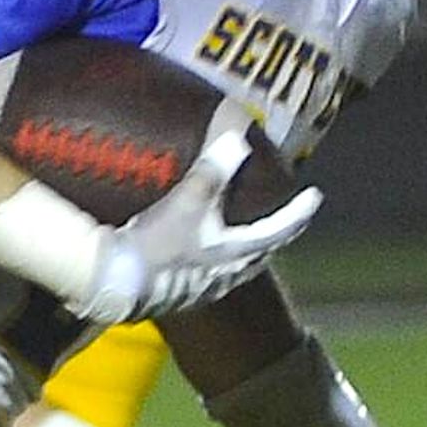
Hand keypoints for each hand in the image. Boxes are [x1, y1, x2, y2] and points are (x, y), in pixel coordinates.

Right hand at [80, 120, 319, 321]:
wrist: (112, 284)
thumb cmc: (156, 246)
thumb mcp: (188, 201)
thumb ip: (214, 166)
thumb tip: (237, 131)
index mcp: (235, 254)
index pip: (279, 230)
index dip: (299, 212)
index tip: (314, 196)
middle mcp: (223, 277)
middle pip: (258, 254)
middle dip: (268, 235)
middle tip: (273, 216)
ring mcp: (198, 290)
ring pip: (230, 269)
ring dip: (236, 250)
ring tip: (231, 232)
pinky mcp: (172, 295)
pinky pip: (200, 276)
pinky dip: (205, 260)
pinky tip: (189, 253)